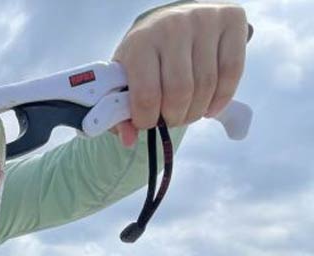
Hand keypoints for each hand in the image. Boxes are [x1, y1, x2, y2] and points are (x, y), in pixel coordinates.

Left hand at [111, 3, 248, 145]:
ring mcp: (204, 21)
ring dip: (197, 111)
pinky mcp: (231, 19)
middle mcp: (172, 27)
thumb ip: (120, 109)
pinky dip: (222, 98)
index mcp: (140, 42)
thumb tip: (129, 139)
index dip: (147, 119)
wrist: (173, 17)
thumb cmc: (146, 53)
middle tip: (171, 120)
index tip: (147, 122)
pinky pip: (232, 71)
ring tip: (188, 113)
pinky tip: (209, 108)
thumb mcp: (125, 75)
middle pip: (180, 92)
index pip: (147, 95)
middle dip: (175, 117)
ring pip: (206, 85)